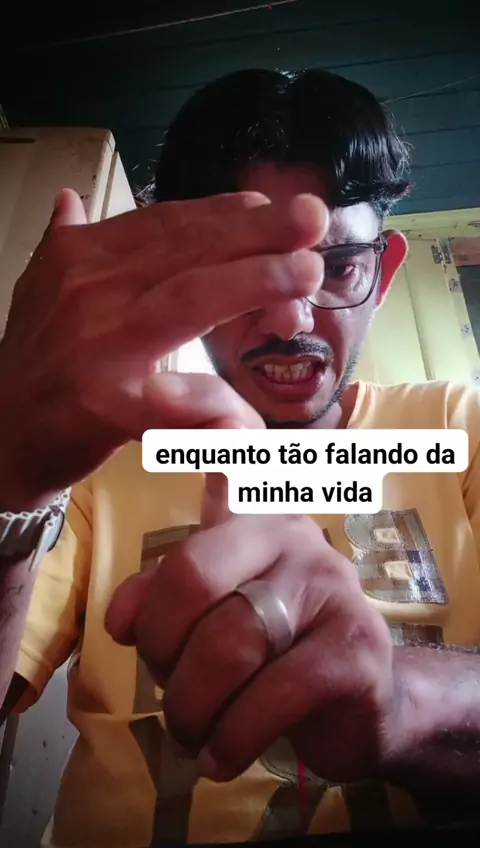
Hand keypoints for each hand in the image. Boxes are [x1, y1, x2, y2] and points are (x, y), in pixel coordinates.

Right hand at [0, 189, 325, 508]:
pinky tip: (256, 419)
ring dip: (254, 282)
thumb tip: (69, 197)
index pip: (166, 222)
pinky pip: (178, 402)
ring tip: (306, 273)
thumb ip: (64, 242)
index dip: (226, 213)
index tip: (274, 208)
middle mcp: (91, 290)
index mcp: (83, 257)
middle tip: (313, 219)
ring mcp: (100, 345)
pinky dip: (220, 408)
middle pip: (188, 249)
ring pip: (188, 300)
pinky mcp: (106, 403)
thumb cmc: (33, 363)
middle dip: (256, 231)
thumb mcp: (39, 290)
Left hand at [106, 482, 393, 783]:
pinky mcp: (356, 650)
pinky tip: (222, 759)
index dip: (149, 614)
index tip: (134, 646)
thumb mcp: (215, 614)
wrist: (362, 700)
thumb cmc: (276, 649)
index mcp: (258, 525)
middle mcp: (299, 543)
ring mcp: (335, 591)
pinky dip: (234, 738)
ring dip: (193, 708)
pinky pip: (275, 695)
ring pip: (231, 645)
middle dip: (165, 658)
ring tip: (191, 736)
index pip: (183, 559)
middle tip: (172, 699)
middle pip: (197, 587)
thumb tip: (120, 616)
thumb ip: (164, 600)